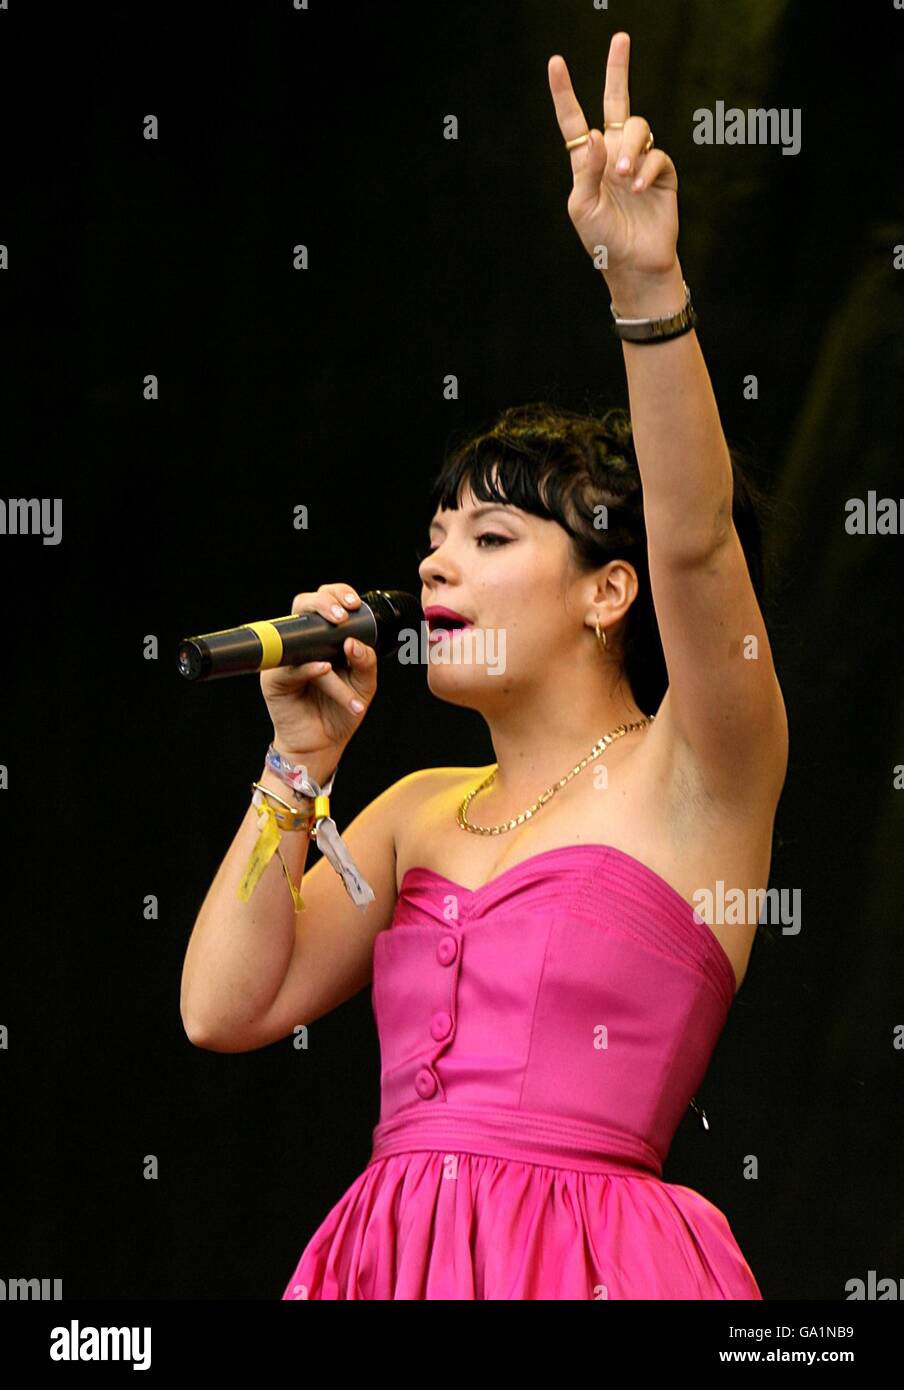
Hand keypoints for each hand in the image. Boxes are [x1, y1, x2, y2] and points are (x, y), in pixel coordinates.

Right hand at [260, 583, 377, 766]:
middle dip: (324, 603)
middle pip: (303, 604)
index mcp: (324, 638)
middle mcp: (302, 644)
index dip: (338, 593)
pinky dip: (310, 669)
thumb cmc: (340, 711)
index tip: (354, 603)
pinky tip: (325, 669)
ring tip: (345, 654)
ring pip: (302, 641)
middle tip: (342, 616)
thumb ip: (365, 662)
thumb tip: (354, 642)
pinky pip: (290, 669)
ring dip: (323, 646)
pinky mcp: (274, 680)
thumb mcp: (364, 685)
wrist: (324, 744)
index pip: (326, 601)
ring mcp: (285, 660)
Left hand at [548, 32, 679, 284]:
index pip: (574, 122)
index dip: (564, 93)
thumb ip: (586, 169)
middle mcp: (614, 156)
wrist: (634, 265)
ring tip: (625, 176)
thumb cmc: (602, 240)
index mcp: (587, 163)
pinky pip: (658, 155)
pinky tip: (638, 189)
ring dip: (632, 147)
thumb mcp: (582, 207)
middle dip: (618, 70)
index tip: (556, 62)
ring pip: (639, 127)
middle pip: (616, 103)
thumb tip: (595, 133)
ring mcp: (639, 162)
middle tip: (620, 38)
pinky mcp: (663, 173)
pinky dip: (647, 169)